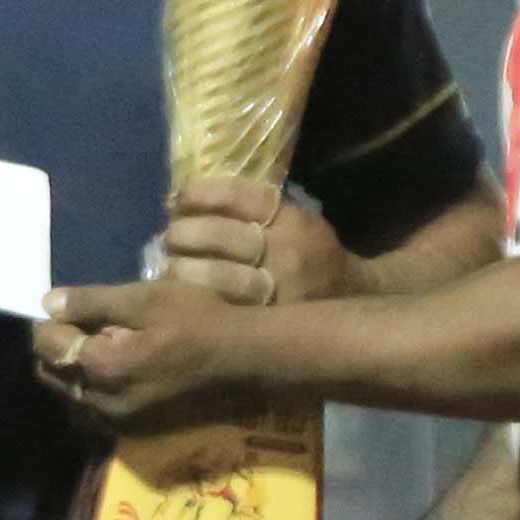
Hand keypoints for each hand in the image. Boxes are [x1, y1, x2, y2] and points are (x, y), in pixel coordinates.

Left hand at [33, 269, 261, 431]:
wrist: (239, 357)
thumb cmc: (196, 319)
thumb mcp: (145, 298)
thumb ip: (92, 302)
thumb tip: (48, 302)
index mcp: (102, 367)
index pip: (47, 345)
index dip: (49, 321)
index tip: (65, 305)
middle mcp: (101, 402)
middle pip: (51, 373)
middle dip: (56, 346)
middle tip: (81, 321)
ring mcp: (116, 419)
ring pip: (68, 392)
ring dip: (71, 367)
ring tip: (97, 341)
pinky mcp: (130, 426)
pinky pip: (89, 407)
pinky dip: (89, 386)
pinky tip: (111, 365)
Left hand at [148, 174, 358, 311]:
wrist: (351, 300)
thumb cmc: (308, 253)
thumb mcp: (292, 218)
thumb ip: (250, 208)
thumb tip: (184, 199)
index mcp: (293, 221)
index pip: (239, 196)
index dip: (200, 194)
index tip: (175, 199)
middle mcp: (289, 254)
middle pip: (223, 236)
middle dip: (185, 232)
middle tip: (169, 236)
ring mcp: (279, 293)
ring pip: (218, 278)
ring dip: (182, 269)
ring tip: (168, 266)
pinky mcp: (268, 325)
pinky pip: (221, 310)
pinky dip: (194, 299)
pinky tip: (178, 294)